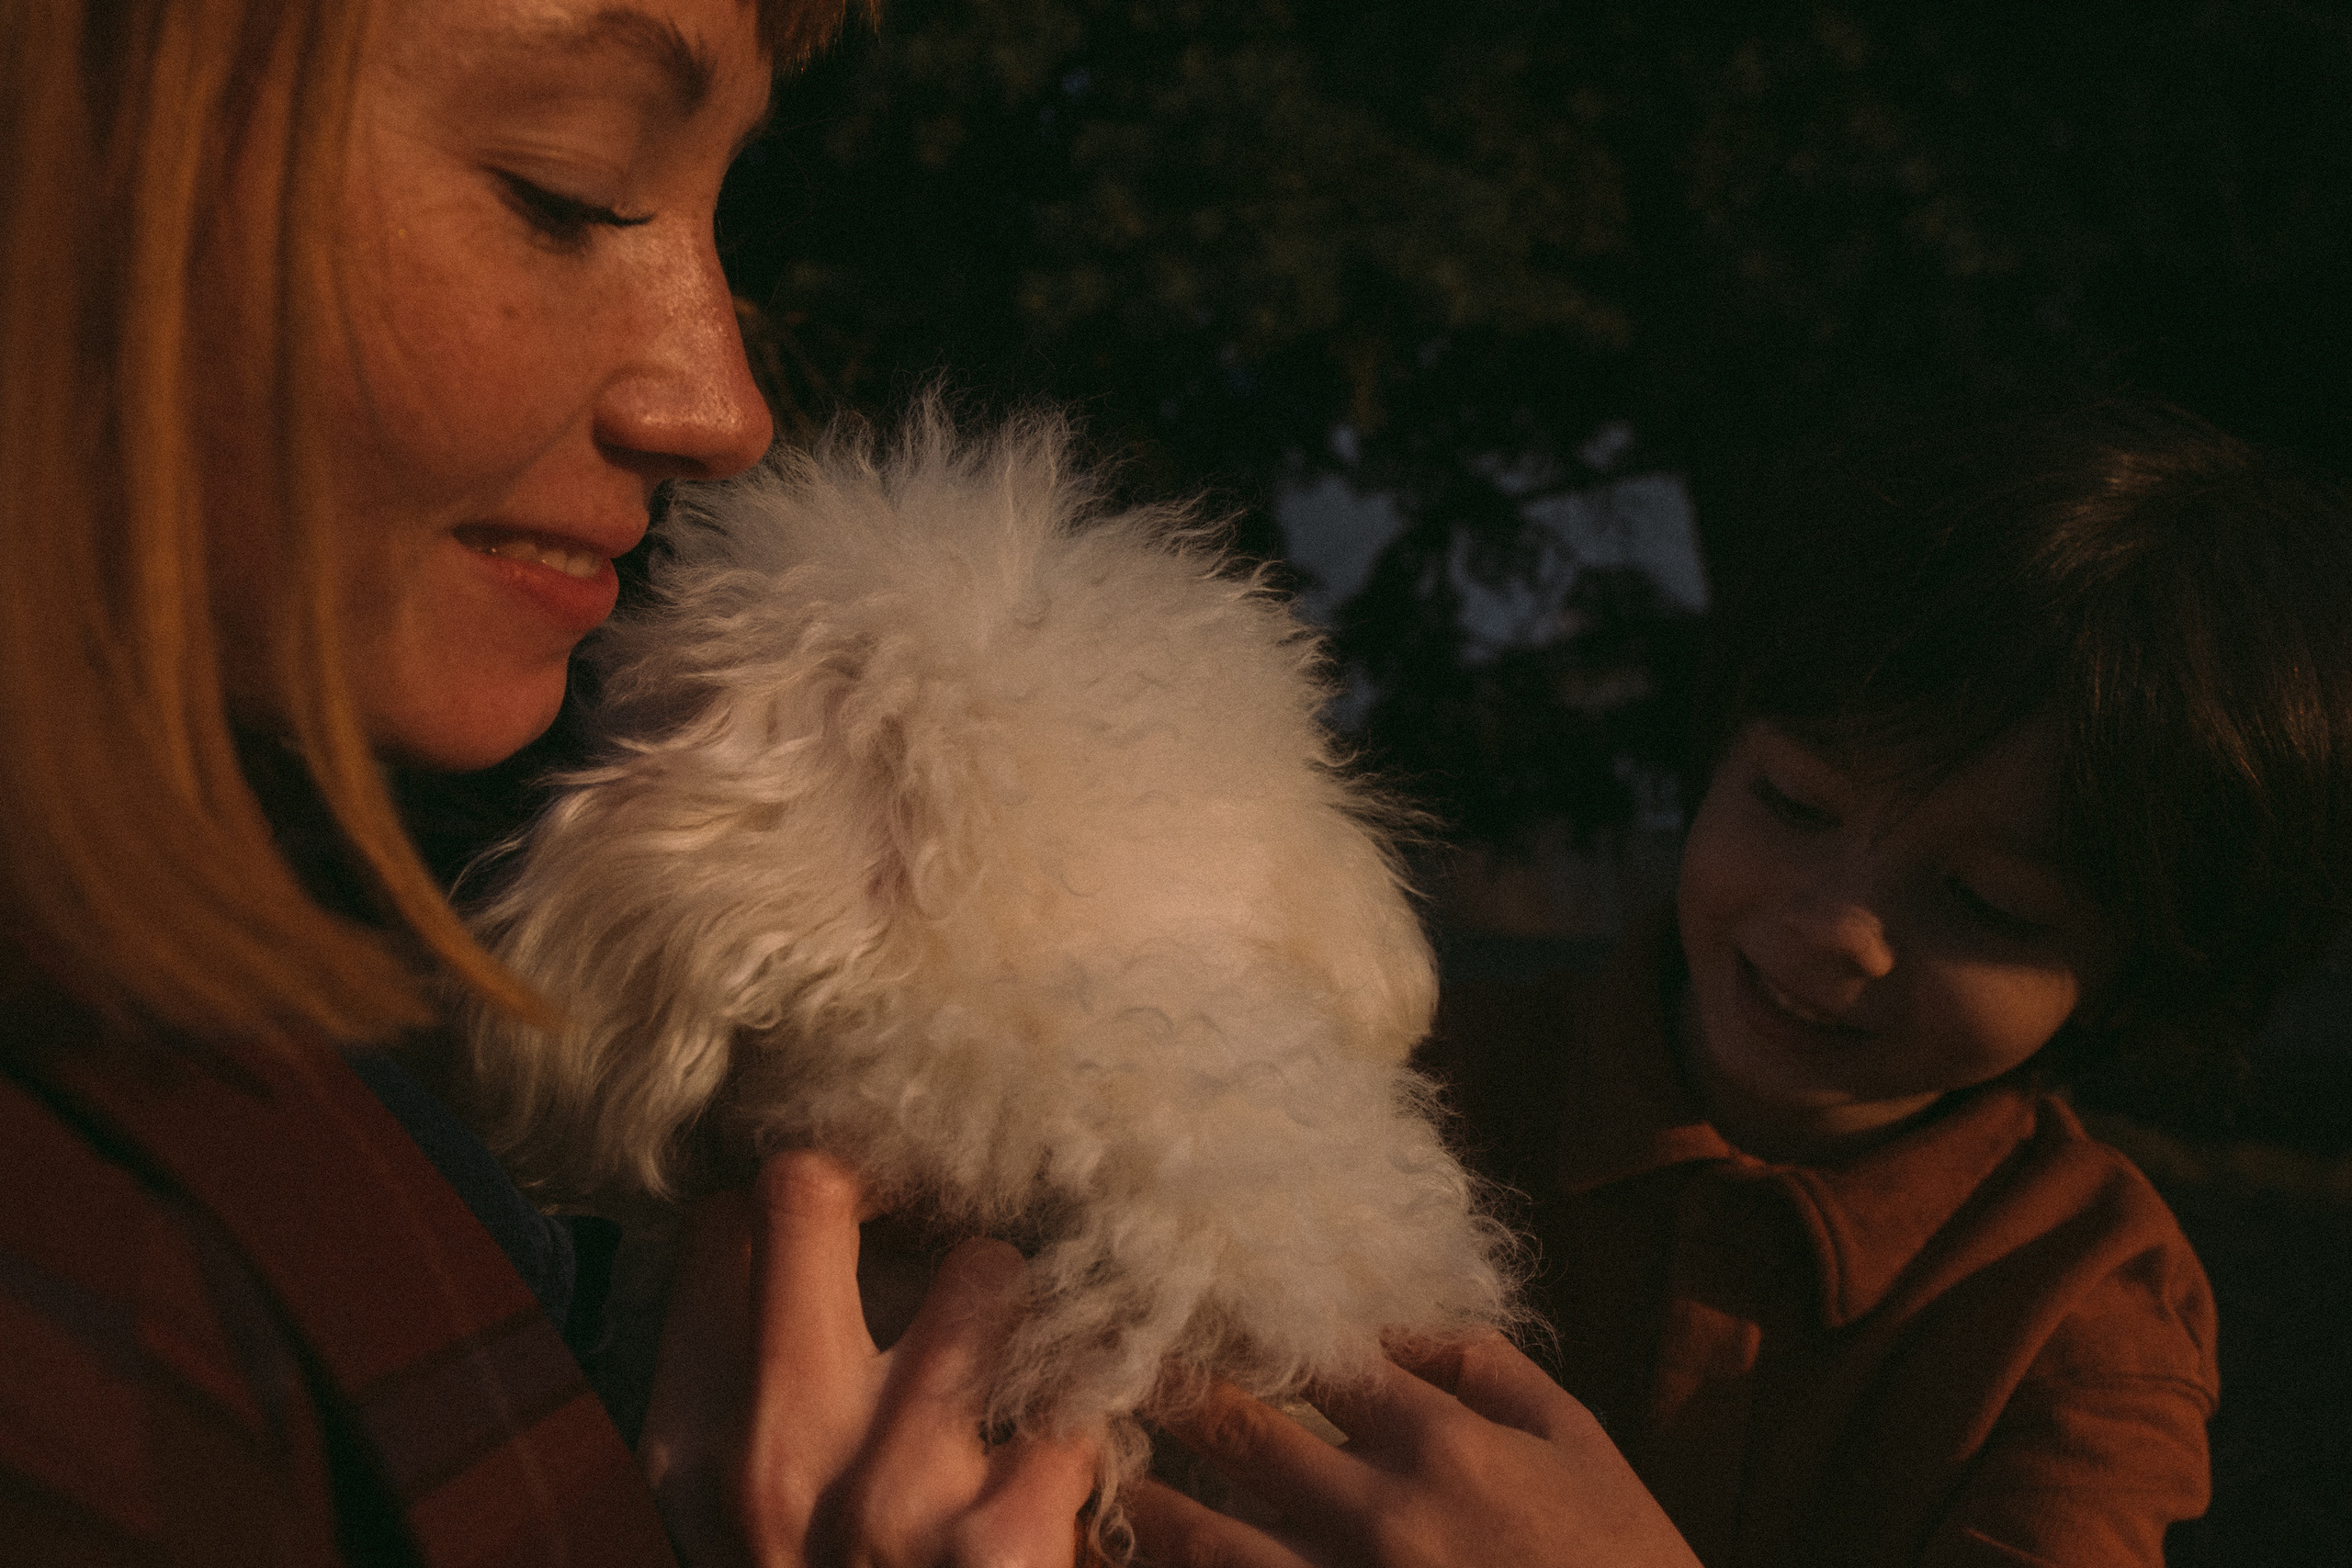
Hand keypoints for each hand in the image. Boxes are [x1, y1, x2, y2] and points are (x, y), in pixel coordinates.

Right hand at [640, 1150, 1100, 1566]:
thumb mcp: (723, 1520)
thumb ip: (737, 1392)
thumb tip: (770, 1237)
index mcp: (690, 1446)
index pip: (720, 1227)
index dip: (794, 1183)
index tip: (854, 1184)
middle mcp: (775, 1449)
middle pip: (814, 1190)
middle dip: (884, 1173)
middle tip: (938, 1193)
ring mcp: (890, 1487)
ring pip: (987, 1271)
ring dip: (1023, 1310)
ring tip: (1029, 1361)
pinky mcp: (1007, 1538)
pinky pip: (1082, 1397)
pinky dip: (1096, 1424)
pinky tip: (1084, 1462)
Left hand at [1127, 1332, 1698, 1567]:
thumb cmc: (1620, 1558)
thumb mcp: (1579, 1442)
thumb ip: (1488, 1369)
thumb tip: (1396, 1319)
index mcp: (1442, 1443)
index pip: (1314, 1356)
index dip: (1242, 1319)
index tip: (1183, 1290)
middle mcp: (1383, 1514)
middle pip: (1240, 1433)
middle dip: (1165, 1388)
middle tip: (1091, 1350)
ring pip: (1209, 1539)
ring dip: (1142, 1491)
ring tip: (1076, 1455)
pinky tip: (1130, 1553)